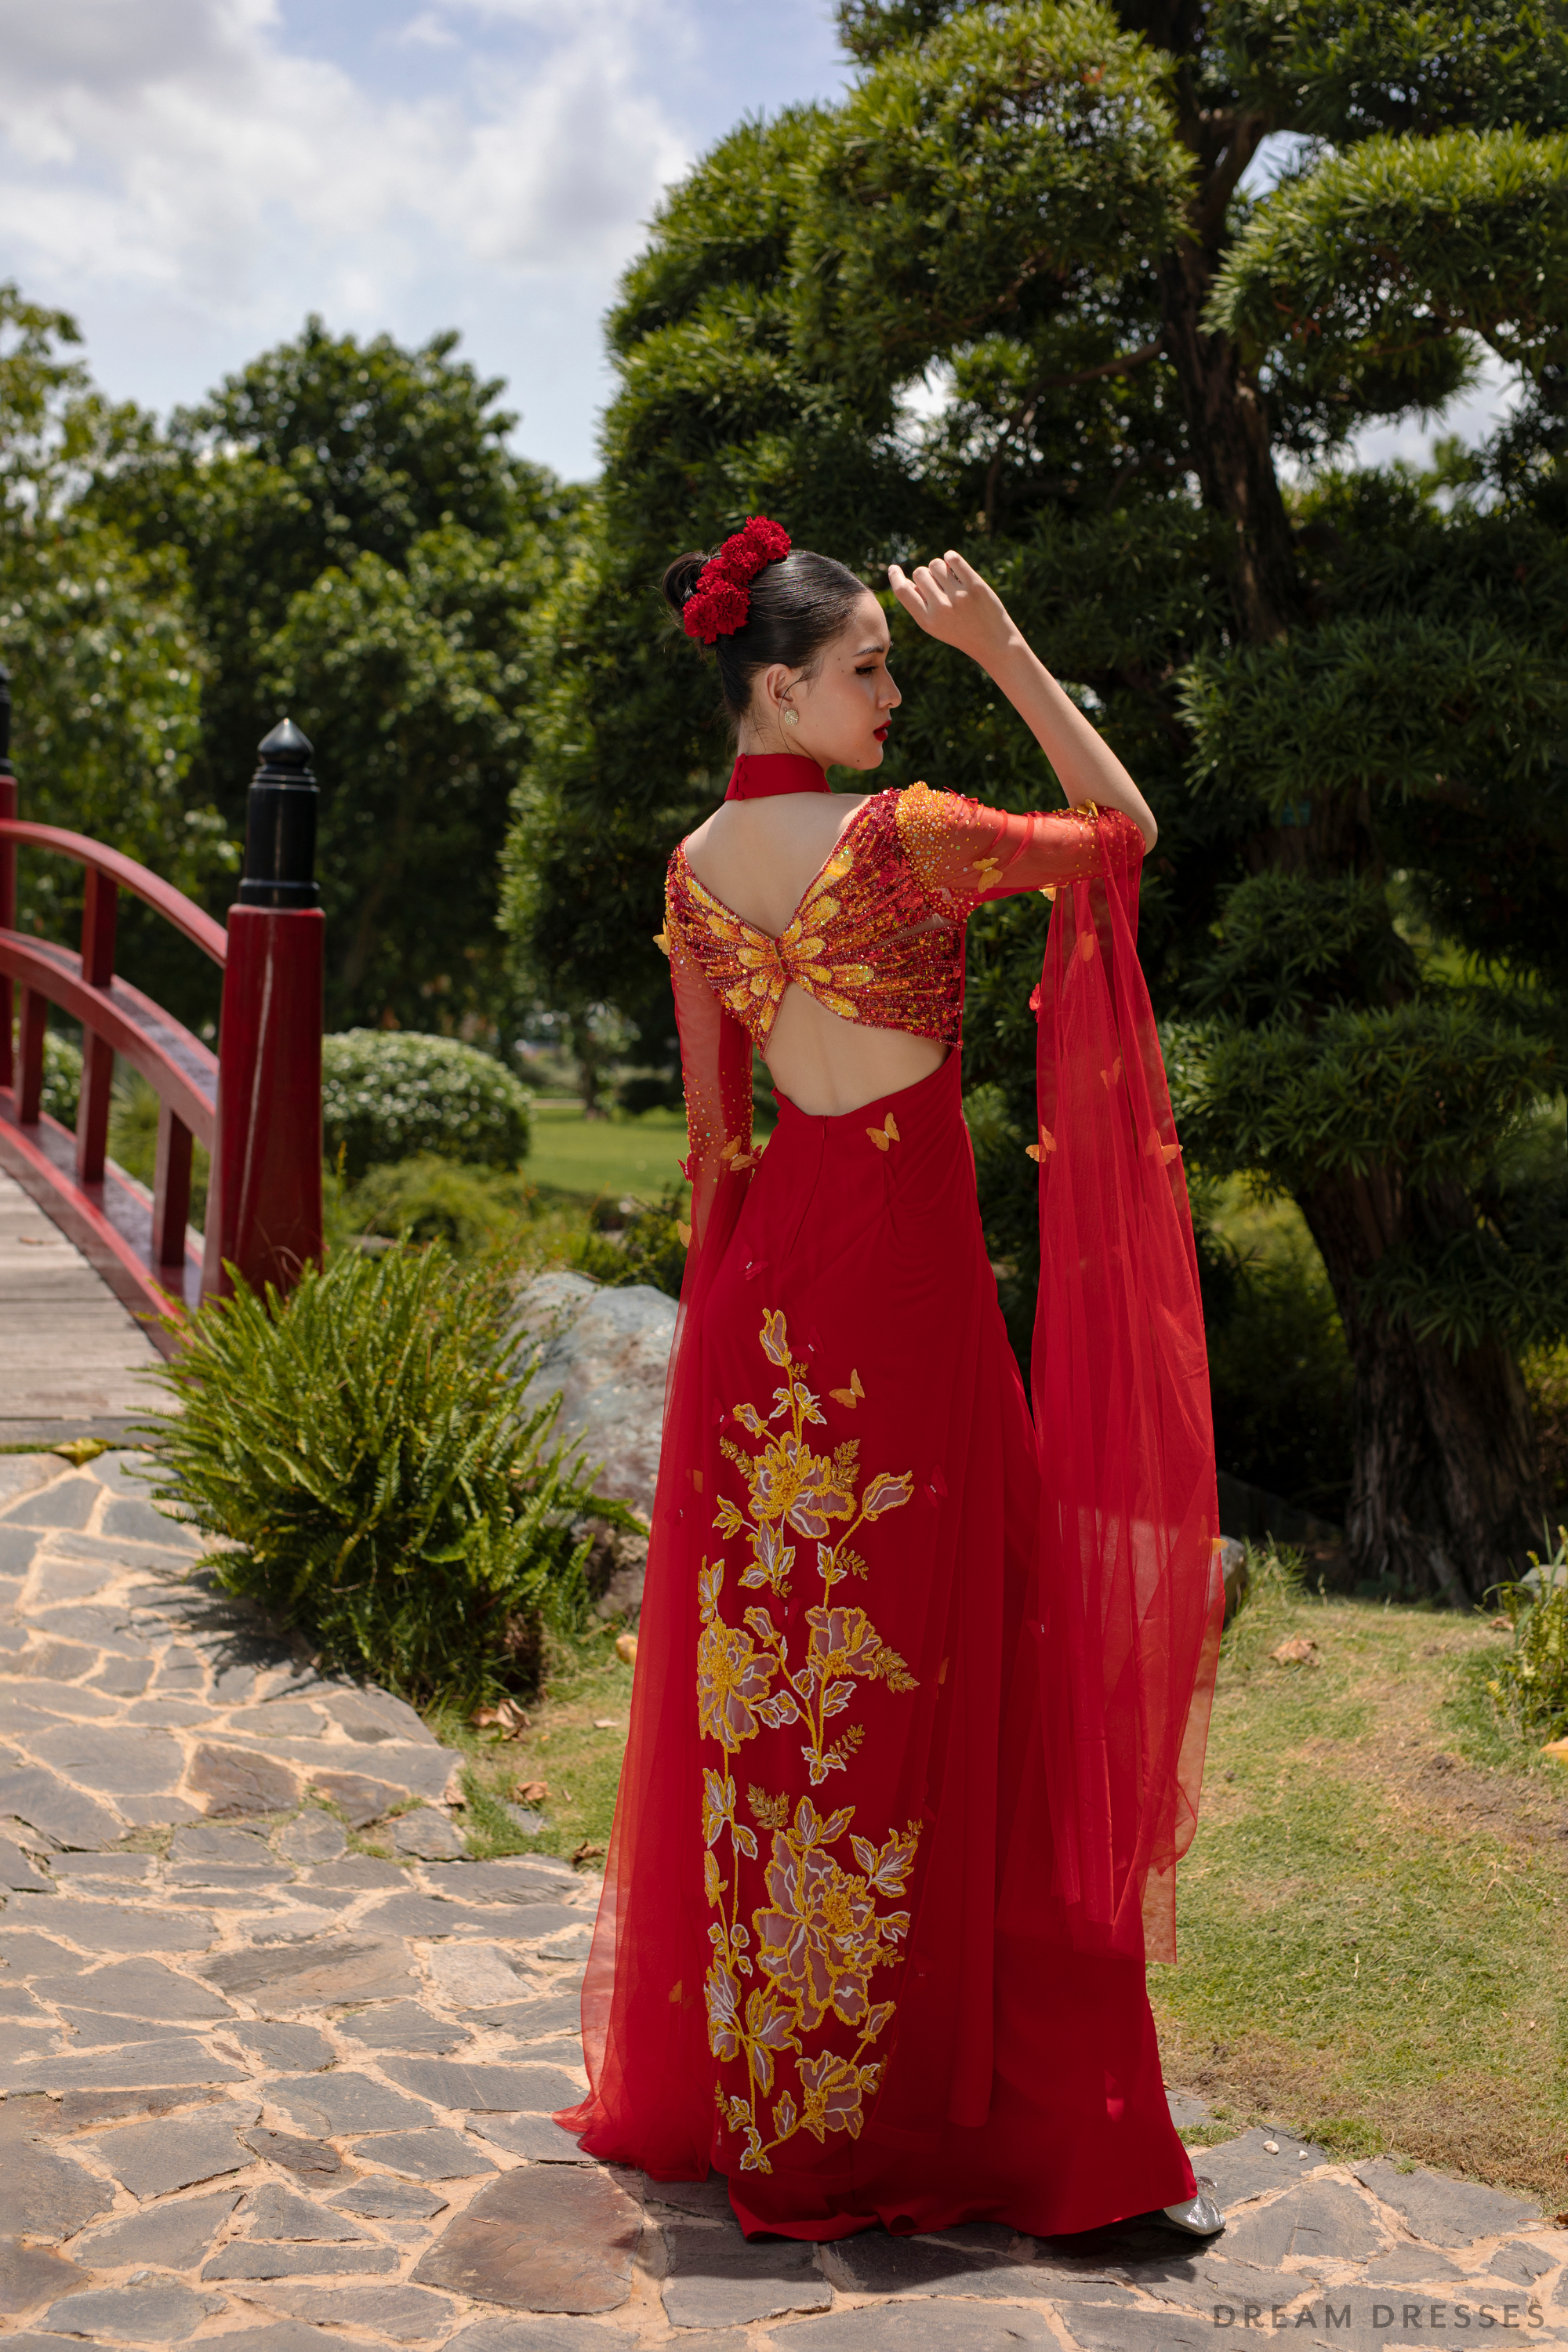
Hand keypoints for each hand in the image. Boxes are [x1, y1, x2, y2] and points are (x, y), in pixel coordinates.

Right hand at [887, 550, 1017, 666]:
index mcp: (927, 621)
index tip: (894, 568)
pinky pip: (953, 559)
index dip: (895, 577)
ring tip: (948, 577)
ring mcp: (959, 596)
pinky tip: (953, 563)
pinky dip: (950, 557)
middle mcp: (941, 608)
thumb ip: (920, 606)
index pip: (903, 592)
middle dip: (926, 574)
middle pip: (920, 573)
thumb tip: (906, 580)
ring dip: (939, 567)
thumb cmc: (961, 632)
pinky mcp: (975, 586)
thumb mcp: (936, 626)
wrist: (993, 642)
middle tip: (937, 584)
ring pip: (936, 564)